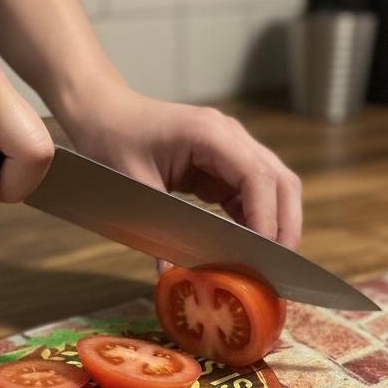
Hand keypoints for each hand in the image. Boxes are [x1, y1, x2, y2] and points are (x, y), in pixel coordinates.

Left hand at [63, 87, 302, 250]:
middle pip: (280, 181)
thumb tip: (171, 274)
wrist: (104, 113)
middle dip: (284, 225)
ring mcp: (231, 148)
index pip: (258, 177)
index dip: (266, 219)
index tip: (262, 255)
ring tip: (264, 263)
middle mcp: (230, 136)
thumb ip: (158, 228)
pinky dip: (254, 220)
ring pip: (273, 187)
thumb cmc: (113, 139)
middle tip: (276, 267)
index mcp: (209, 134)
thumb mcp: (132, 186)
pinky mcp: (223, 163)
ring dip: (274, 224)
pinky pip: (251, 193)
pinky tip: (244, 247)